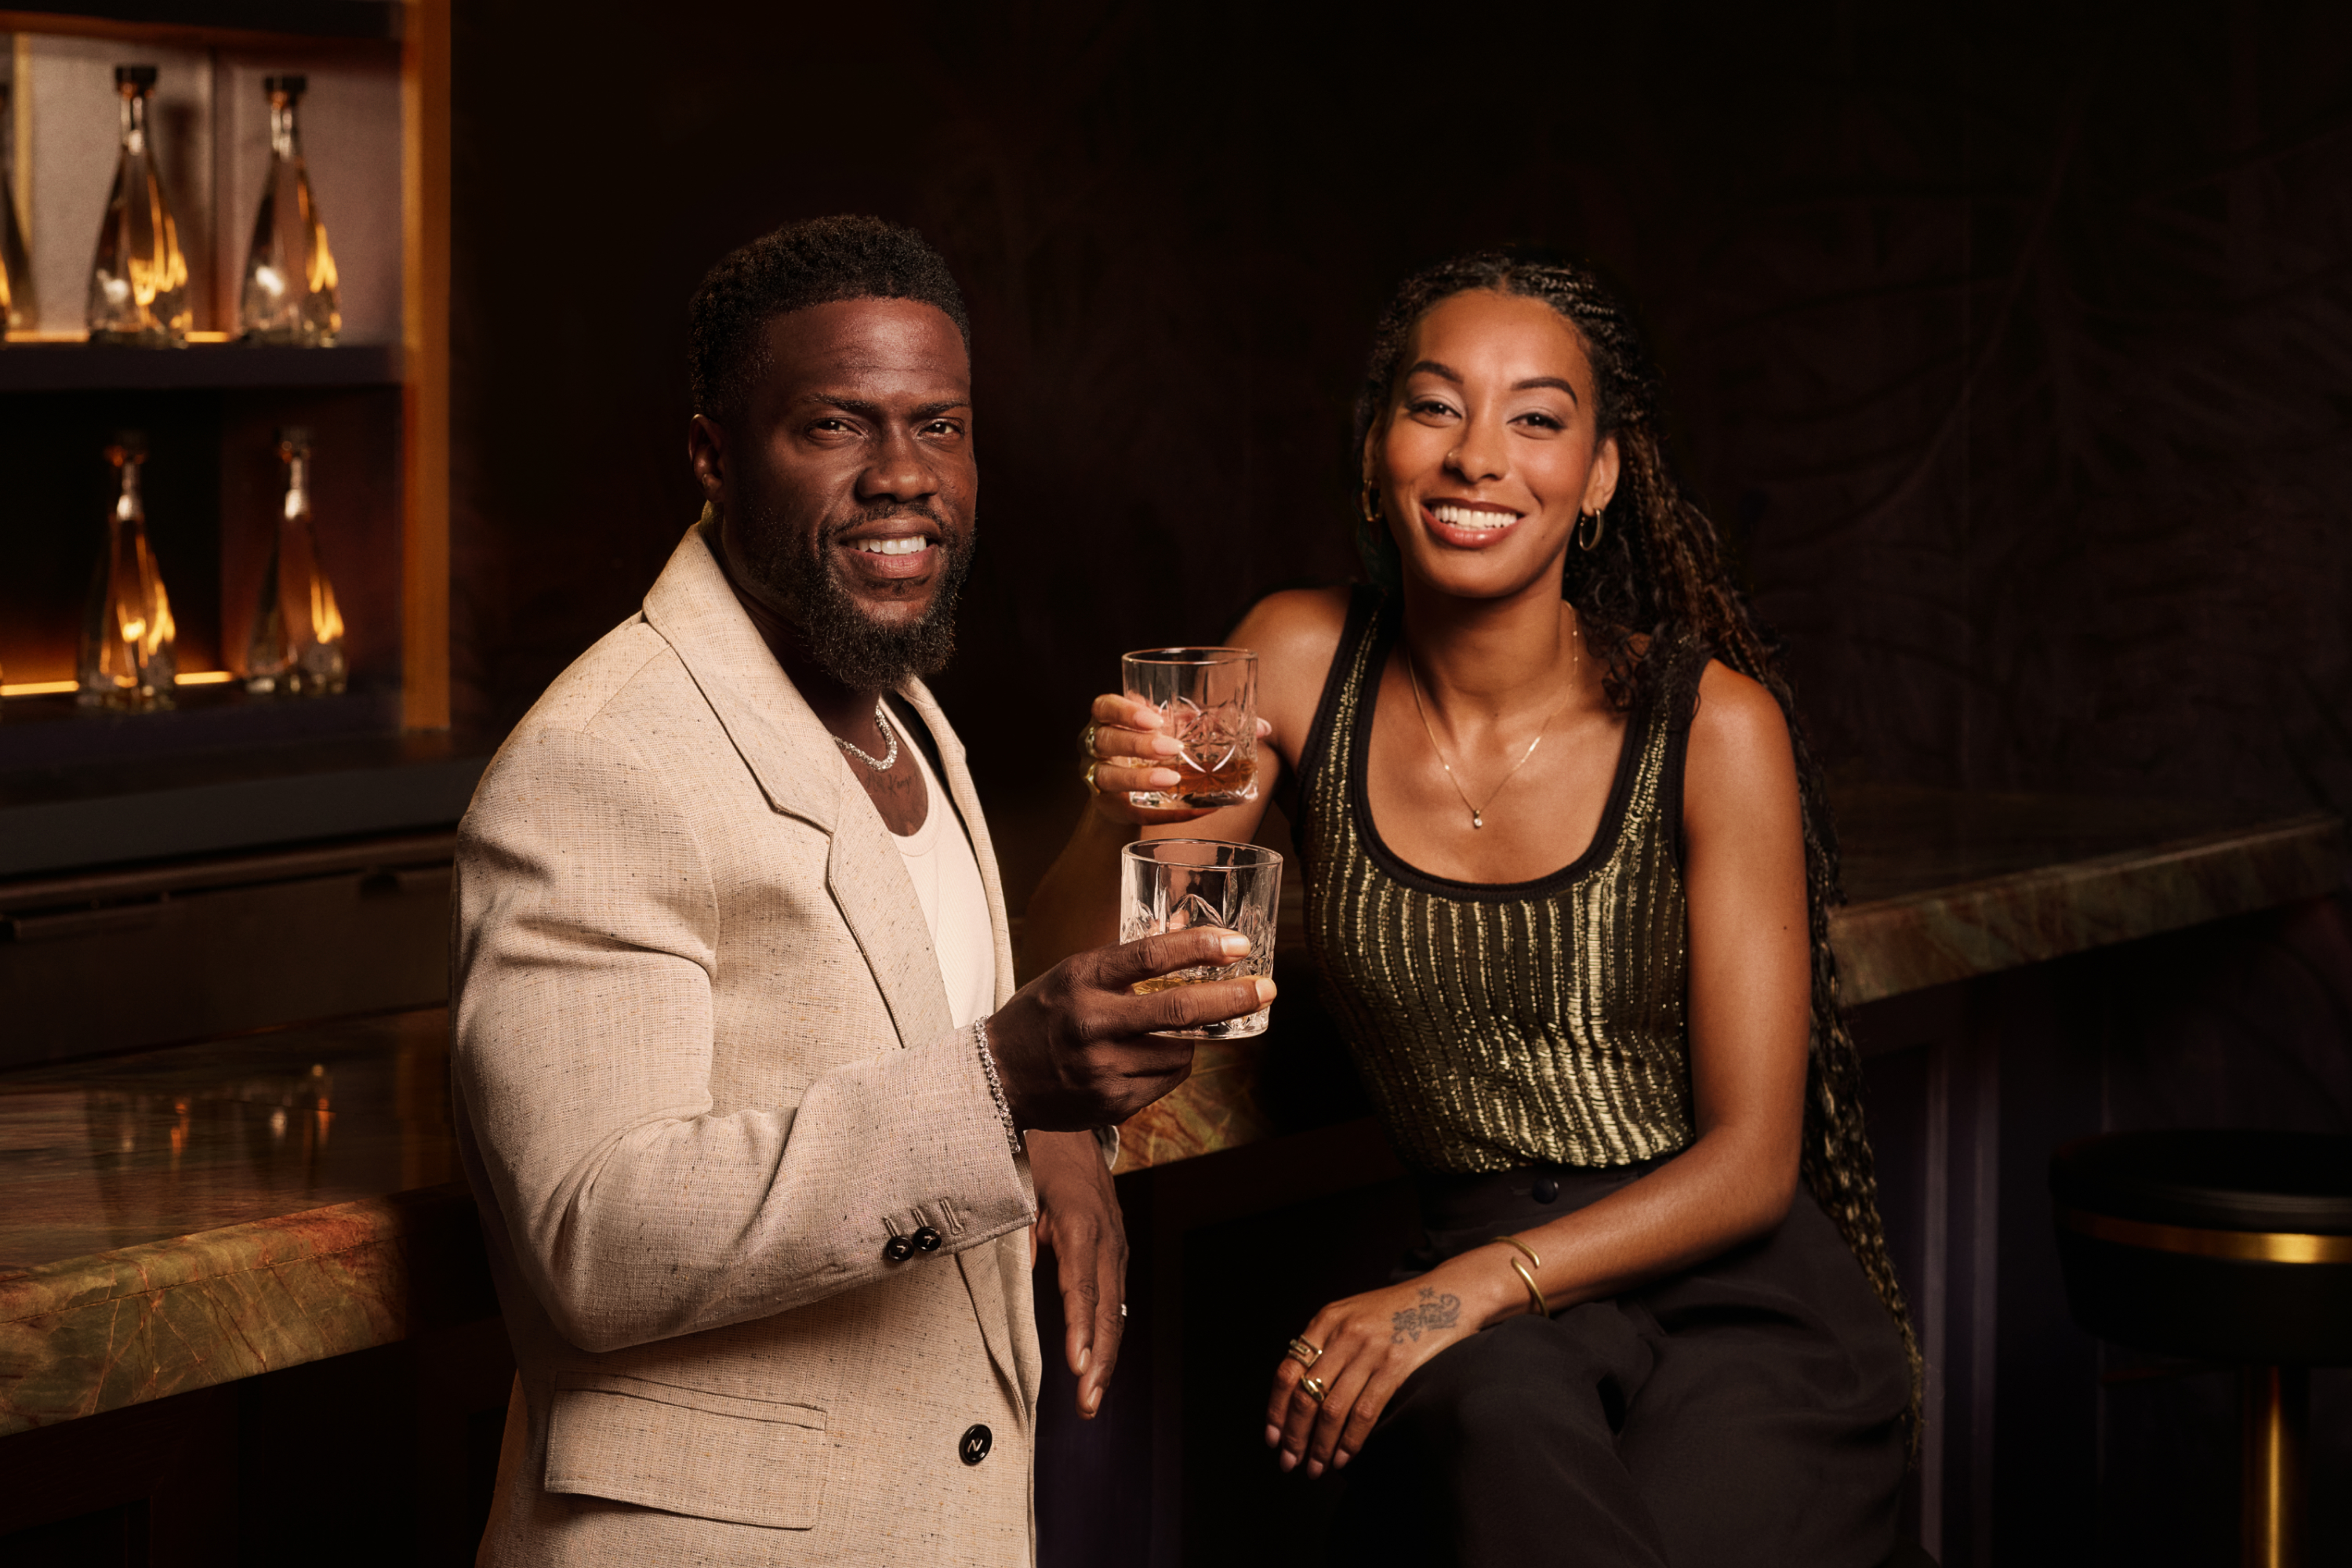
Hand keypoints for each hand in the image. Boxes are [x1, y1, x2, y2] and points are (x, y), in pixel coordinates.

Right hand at [986, 928, 1274, 1129]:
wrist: (997, 1076)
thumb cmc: (1044, 1014)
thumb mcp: (1074, 973)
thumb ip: (1125, 960)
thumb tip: (1186, 931)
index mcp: (1082, 979)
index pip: (1151, 956)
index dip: (1201, 947)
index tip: (1239, 945)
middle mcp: (1091, 1023)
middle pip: (1178, 1009)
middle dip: (1232, 998)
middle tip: (1267, 990)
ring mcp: (1101, 1068)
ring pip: (1180, 1050)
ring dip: (1193, 1037)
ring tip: (1176, 1031)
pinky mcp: (1110, 1103)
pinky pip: (1167, 1080)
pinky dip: (1172, 1064)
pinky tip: (1152, 1057)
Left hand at [1029, 1129, 1126, 1418]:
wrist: (1069, 1120)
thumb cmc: (1038, 1153)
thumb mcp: (1020, 1187)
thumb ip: (1021, 1234)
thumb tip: (1021, 1279)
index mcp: (1081, 1223)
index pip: (1082, 1288)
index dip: (1080, 1330)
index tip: (1076, 1366)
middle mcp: (1107, 1237)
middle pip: (1108, 1308)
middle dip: (1099, 1360)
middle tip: (1088, 1403)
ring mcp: (1117, 1243)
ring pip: (1117, 1308)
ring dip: (1106, 1355)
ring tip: (1092, 1396)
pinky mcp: (1116, 1247)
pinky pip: (1115, 1296)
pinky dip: (1109, 1332)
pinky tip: (1099, 1360)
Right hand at [1081, 694, 1271, 826]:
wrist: (1130, 788)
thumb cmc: (1156, 746)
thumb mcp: (1175, 728)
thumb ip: (1209, 723)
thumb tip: (1263, 727)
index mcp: (1108, 718)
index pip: (1104, 706)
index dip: (1124, 711)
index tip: (1153, 717)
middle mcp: (1095, 746)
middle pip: (1106, 741)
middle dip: (1138, 744)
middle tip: (1172, 748)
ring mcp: (1098, 778)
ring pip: (1109, 777)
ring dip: (1141, 779)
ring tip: (1172, 780)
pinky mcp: (1109, 808)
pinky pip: (1131, 810)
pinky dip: (1163, 811)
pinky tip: (1190, 809)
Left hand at [1263, 1253, 1519, 1477]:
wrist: (1445, 1295)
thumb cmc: (1394, 1311)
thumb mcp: (1351, 1314)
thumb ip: (1325, 1343)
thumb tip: (1297, 1391)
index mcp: (1326, 1321)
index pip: (1287, 1371)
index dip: (1276, 1409)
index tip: (1271, 1438)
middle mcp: (1343, 1334)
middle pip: (1306, 1395)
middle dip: (1294, 1436)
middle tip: (1289, 1462)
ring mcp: (1370, 1350)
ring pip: (1333, 1410)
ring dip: (1320, 1446)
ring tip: (1316, 1468)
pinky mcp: (1396, 1366)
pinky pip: (1365, 1412)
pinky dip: (1351, 1441)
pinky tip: (1344, 1457)